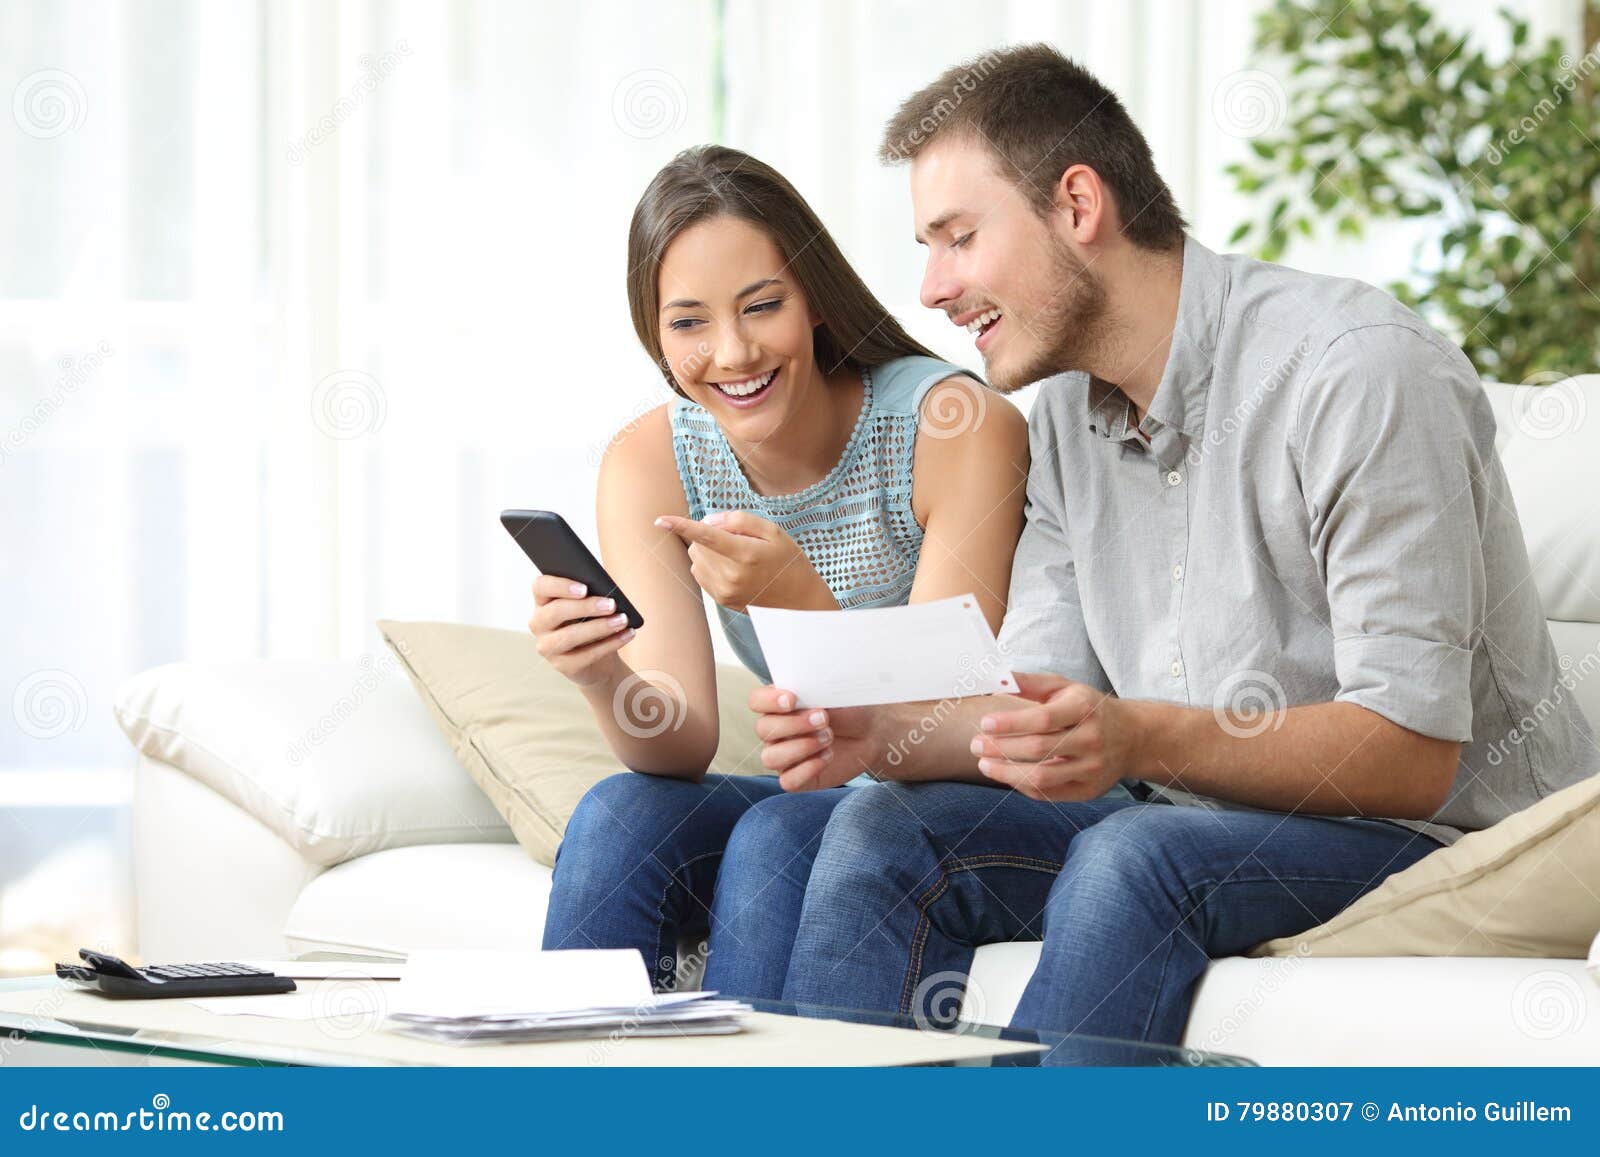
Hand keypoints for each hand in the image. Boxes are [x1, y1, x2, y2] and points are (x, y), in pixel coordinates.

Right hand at [527, 574, 634, 686]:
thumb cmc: (593, 621)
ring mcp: (547, 646)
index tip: (584, 588)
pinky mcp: (561, 665)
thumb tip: (606, 590)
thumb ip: (592, 593)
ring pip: (569, 636)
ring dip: (600, 627)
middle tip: (612, 604)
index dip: (560, 585)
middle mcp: (539, 623)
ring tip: (622, 620)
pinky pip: (586, 655)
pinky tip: (626, 634)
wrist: (599, 660)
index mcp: (543, 600)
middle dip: (586, 607)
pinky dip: (610, 644)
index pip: (541, 586)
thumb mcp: (591, 605)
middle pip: (556, 611)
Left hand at [654, 512, 832, 612]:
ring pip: (696, 559)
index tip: (660, 520)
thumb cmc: (788, 562)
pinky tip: (730, 567)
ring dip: (707, 550)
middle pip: (698, 545)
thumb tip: (708, 521)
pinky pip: (700, 573)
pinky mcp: (721, 600)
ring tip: (736, 555)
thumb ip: (739, 520)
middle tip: (736, 538)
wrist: (799, 601)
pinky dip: (709, 564)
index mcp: (746, 554)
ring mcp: (724, 591)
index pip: (706, 536)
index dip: (681, 526)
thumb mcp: (773, 532)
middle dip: (708, 535)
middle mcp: (731, 575)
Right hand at [748, 684, 881, 791]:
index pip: (756, 701)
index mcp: (778, 705)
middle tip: (824, 719)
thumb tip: (803, 691)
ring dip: (800, 747)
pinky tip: (827, 756)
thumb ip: (813, 691)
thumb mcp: (833, 693)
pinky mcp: (798, 778)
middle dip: (794, 724)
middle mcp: (776, 731)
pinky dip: (807, 769)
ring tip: (828, 738)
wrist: (871, 732)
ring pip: (770, 758)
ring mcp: (785, 756)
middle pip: (763, 729)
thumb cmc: (849, 708)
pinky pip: (788, 781)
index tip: (793, 700)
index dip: (769, 701)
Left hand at [969, 672, 1132, 800]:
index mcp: (1084, 708)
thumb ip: (1029, 683)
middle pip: (1039, 748)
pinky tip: (1006, 775)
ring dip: (1006, 772)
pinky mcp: (1089, 790)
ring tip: (984, 764)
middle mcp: (1091, 739)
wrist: (1132, 736)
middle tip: (975, 745)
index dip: (1010, 723)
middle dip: (1001, 748)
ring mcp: (1092, 768)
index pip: (1043, 719)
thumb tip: (994, 678)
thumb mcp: (1064, 687)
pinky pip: (1049, 793)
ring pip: (1042, 777)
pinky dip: (1022, 786)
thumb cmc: (1087, 708)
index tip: (984, 723)